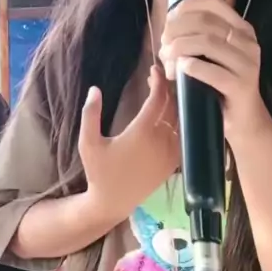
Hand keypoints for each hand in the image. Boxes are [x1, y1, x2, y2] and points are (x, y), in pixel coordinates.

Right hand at [78, 67, 179, 223]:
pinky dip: (180, 121)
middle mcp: (161, 141)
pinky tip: (172, 114)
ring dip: (174, 104)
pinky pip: (183, 136)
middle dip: (166, 88)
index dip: (158, 80)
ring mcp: (170, 153)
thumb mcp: (88, 143)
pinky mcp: (174, 163)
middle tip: (156, 77)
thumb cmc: (99, 171)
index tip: (153, 68)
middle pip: (173, 106)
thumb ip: (90, 114)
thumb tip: (95, 89)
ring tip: (163, 93)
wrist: (113, 202)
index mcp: (142, 132)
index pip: (159, 98)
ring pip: (180, 120)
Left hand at [159, 0, 267, 142]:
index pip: (212, 3)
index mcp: (241, 29)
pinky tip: (179, 71)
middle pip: (204, 22)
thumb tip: (167, 24)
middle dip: (175, 32)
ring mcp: (248, 63)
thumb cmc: (221, 84)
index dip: (184, 8)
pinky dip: (190, 67)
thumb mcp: (211, 55)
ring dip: (179, 49)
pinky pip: (211, 71)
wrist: (243, 120)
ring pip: (207, 42)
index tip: (168, 22)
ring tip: (168, 62)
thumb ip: (196, 36)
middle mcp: (248, 42)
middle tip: (163, 48)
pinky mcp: (242, 86)